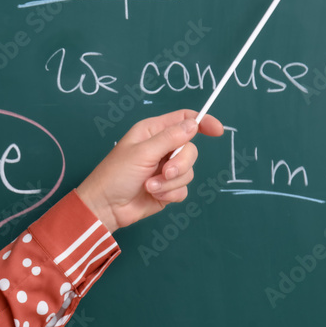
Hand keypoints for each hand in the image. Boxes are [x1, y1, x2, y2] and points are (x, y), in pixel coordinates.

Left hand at [74, 110, 222, 232]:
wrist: (107, 206)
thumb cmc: (116, 174)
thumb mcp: (142, 152)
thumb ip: (170, 139)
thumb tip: (193, 124)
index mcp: (153, 131)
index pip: (183, 120)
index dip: (202, 122)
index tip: (218, 131)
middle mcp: (161, 148)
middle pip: (190, 149)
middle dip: (180, 164)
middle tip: (165, 172)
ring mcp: (165, 169)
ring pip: (188, 171)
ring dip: (170, 182)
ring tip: (150, 185)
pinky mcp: (168, 188)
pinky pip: (183, 188)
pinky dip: (169, 193)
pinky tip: (153, 195)